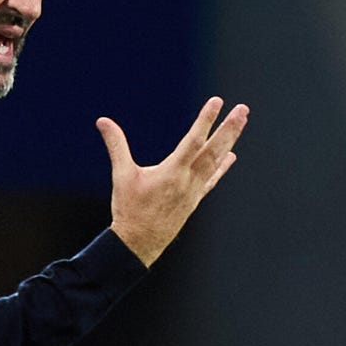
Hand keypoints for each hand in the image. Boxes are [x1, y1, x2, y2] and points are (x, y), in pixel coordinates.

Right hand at [96, 97, 248, 267]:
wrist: (139, 244)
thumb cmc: (129, 209)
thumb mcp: (121, 175)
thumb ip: (116, 145)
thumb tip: (102, 121)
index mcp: (172, 172)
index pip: (193, 140)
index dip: (206, 120)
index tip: (217, 102)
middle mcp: (188, 180)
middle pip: (213, 150)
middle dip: (229, 128)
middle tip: (243, 110)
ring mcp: (194, 190)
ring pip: (216, 161)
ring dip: (229, 141)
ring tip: (241, 123)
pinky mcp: (193, 199)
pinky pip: (212, 179)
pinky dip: (222, 166)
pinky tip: (231, 155)